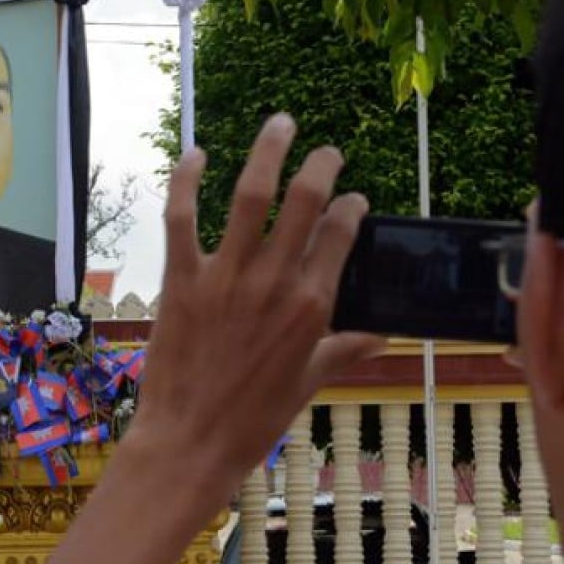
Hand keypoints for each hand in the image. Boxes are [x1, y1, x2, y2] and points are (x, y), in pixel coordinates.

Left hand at [128, 113, 384, 504]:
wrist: (191, 440)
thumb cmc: (253, 418)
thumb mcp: (308, 383)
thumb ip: (343, 350)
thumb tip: (381, 336)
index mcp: (311, 305)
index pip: (341, 234)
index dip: (351, 207)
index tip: (353, 198)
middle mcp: (274, 281)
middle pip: (304, 202)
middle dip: (321, 165)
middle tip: (327, 150)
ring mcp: (226, 276)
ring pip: (250, 196)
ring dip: (268, 152)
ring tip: (281, 123)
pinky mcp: (182, 279)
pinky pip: (182, 218)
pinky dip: (186, 181)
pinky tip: (195, 154)